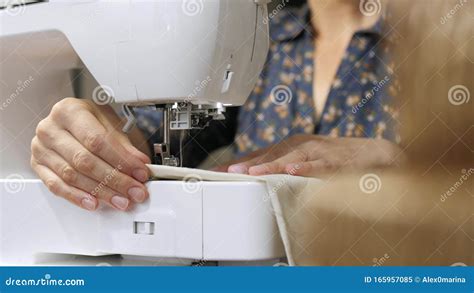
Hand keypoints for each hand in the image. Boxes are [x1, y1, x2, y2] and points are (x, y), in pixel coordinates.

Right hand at [31, 98, 150, 210]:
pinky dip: (77, 197)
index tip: (140, 172)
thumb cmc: (91, 120)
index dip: (121, 160)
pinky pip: (56, 186)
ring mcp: (41, 148)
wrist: (72, 120)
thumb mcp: (111, 124)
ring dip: (100, 192)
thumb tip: (140, 163)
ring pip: (72, 176)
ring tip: (120, 200)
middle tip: (134, 191)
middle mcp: (50, 128)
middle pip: (85, 161)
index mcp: (69, 110)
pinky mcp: (37, 166)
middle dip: (114, 180)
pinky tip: (94, 202)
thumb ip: (125, 145)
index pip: (97, 141)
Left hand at [222, 135, 403, 176]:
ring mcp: (317, 152)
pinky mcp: (335, 161)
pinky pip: (318, 165)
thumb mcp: (304, 163)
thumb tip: (256, 180)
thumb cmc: (335, 160)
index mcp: (290, 147)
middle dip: (247, 164)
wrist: (373, 154)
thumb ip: (282, 171)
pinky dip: (305, 168)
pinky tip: (293, 171)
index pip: (258, 155)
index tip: (214, 172)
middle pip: (269, 155)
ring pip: (289, 158)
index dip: (237, 162)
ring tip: (251, 173)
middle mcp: (300, 146)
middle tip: (226, 172)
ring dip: (269, 166)